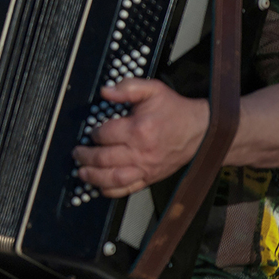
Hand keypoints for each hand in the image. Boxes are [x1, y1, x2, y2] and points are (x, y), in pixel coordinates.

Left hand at [72, 78, 208, 197]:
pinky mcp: (150, 178)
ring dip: (92, 176)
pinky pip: (127, 189)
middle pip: (103, 158)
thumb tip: (106, 91)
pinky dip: (110, 190)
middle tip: (77, 153)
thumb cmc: (175, 111)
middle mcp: (141, 151)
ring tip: (81, 171)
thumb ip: (128, 87)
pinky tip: (99, 186)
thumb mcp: (153, 90)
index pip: (104, 135)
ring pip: (112, 178)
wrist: (201, 131)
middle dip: (85, 156)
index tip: (91, 132)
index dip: (94, 133)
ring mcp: (146, 168)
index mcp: (139, 129)